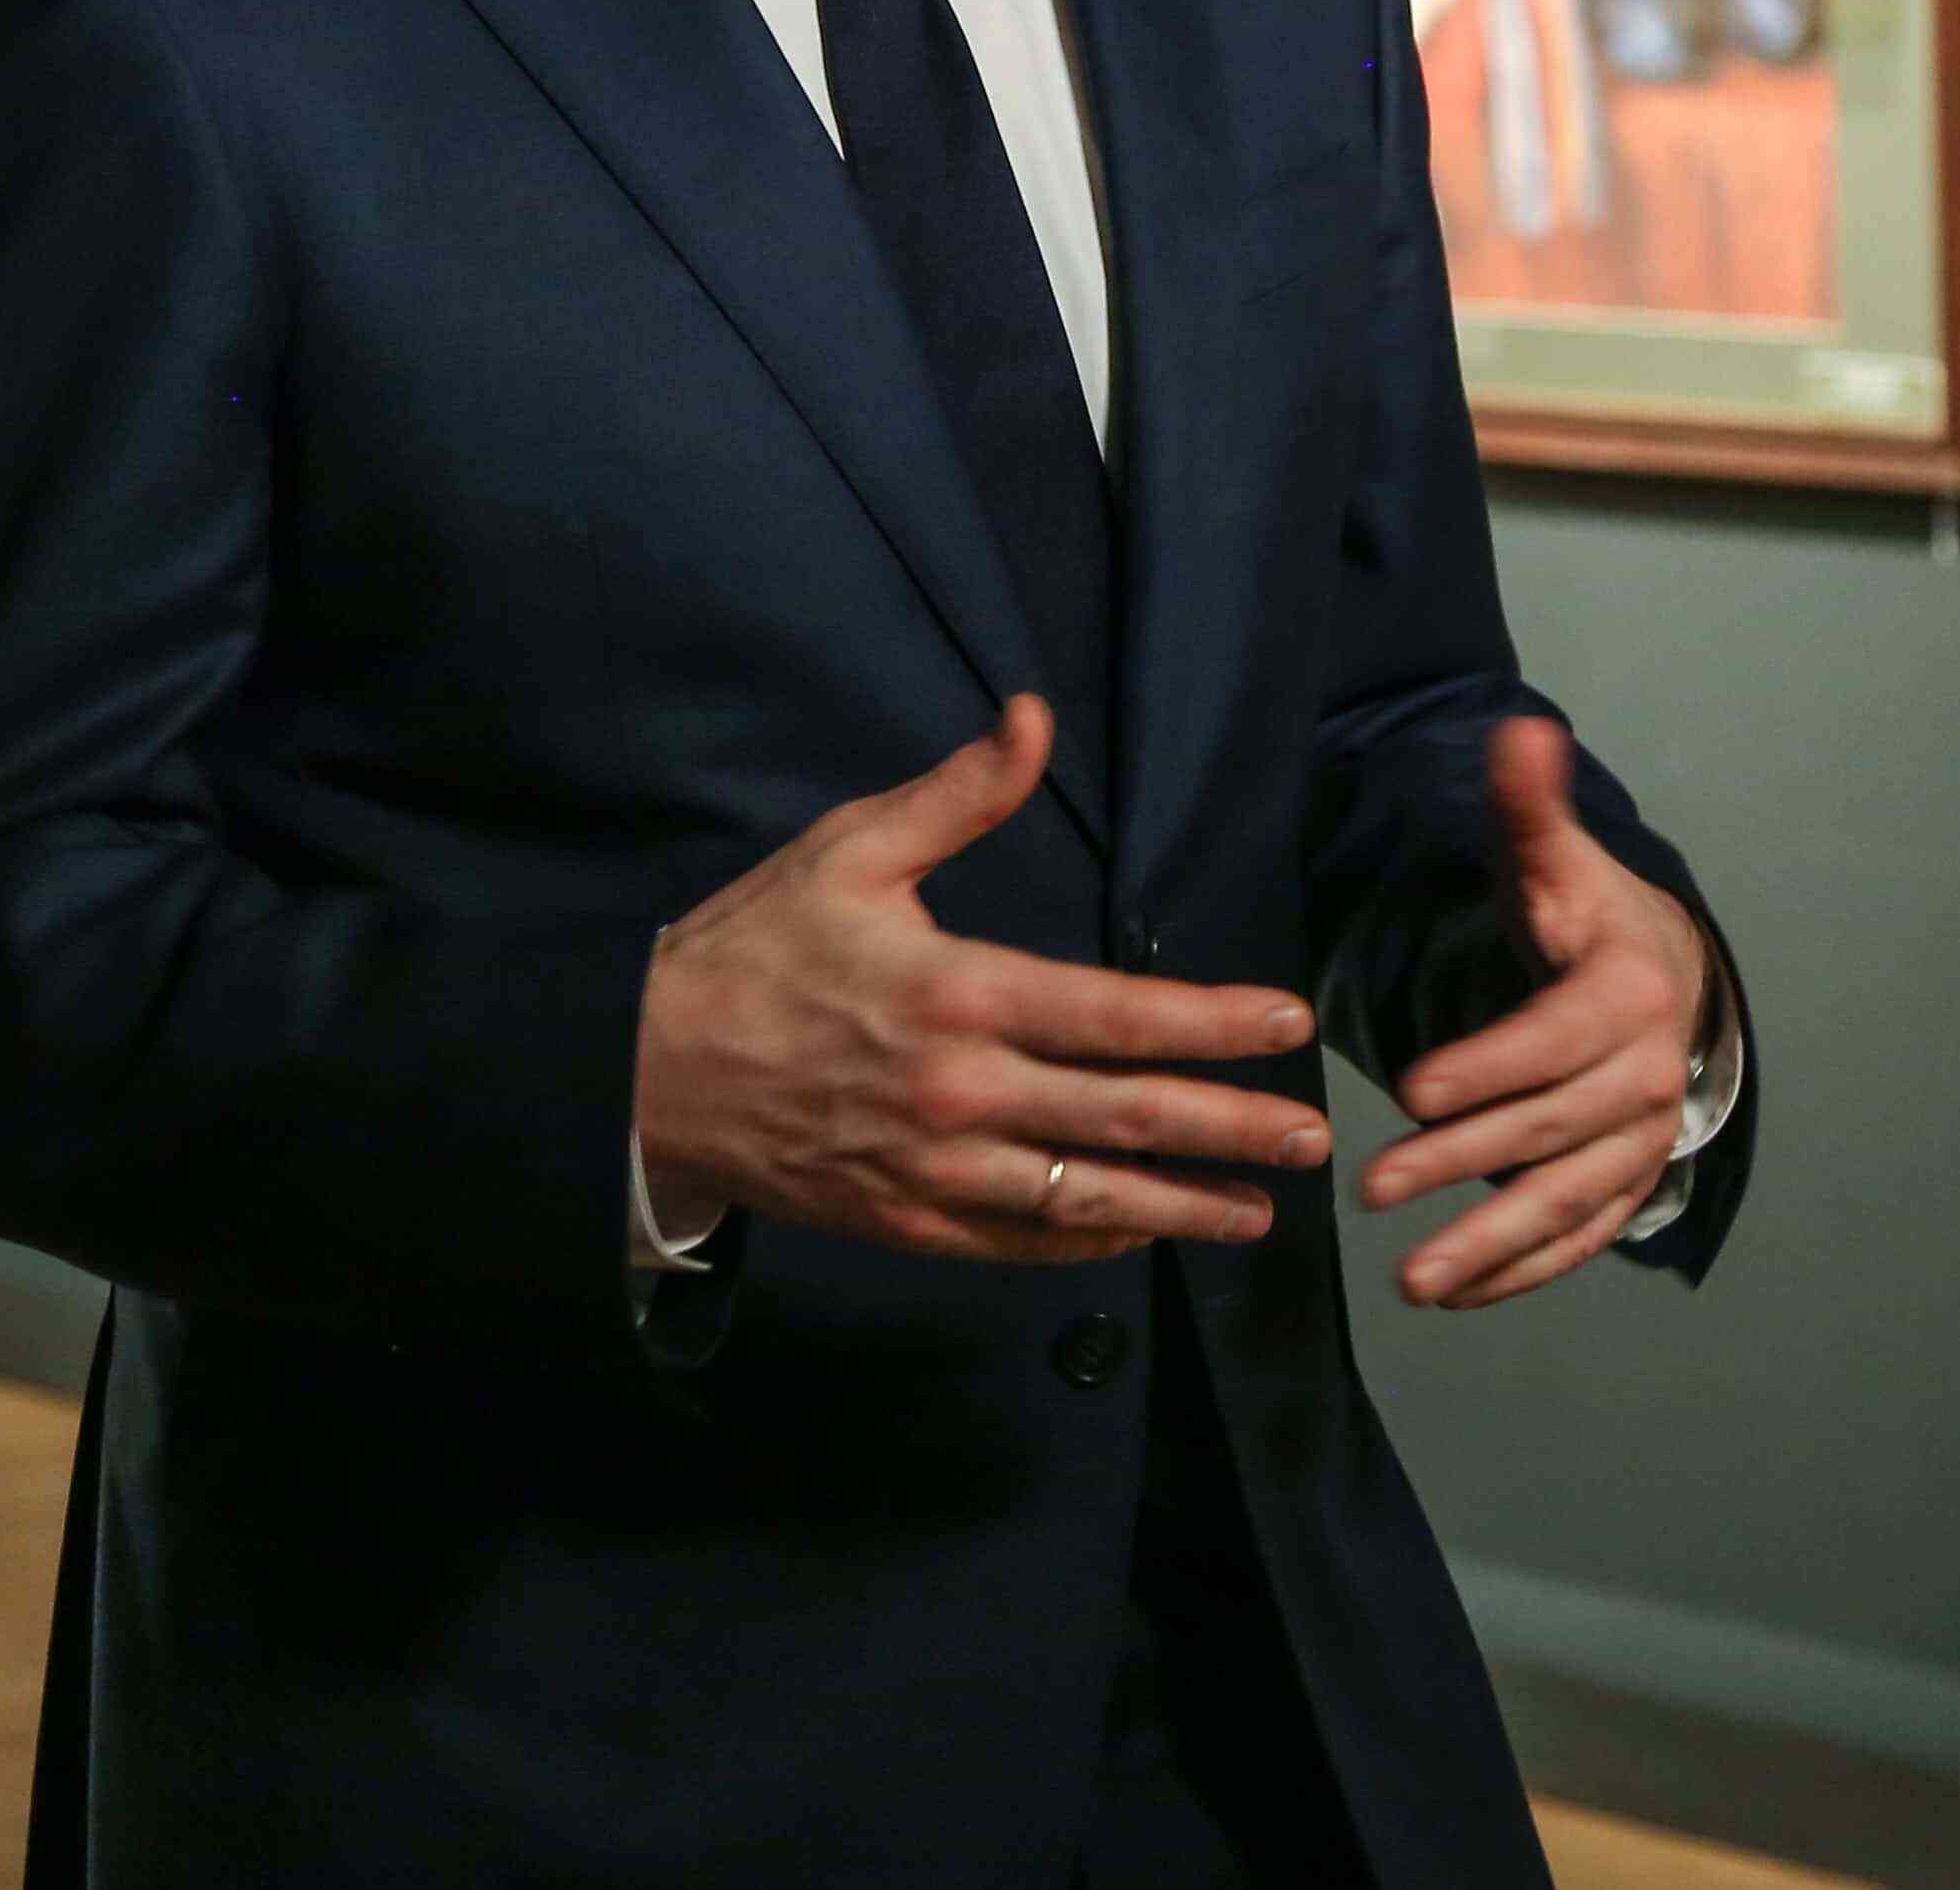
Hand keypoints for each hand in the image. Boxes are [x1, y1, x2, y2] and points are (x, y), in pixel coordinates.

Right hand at [634, 696, 1330, 1262]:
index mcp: (958, 992)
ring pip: (1086, 1198)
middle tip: (1314, 1140)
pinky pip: (1019, 1242)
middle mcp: (961, 1092)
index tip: (1288, 1023)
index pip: (1119, 1015)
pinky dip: (1088, 1241)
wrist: (646, 1071)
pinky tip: (1139, 1234)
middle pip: (1126, 1117)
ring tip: (1258, 1212)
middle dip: (1232, 1129)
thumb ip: (958, 795)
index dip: (1215, 1023)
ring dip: (1182, 1208)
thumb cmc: (752, 951)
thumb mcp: (849, 851)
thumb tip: (1035, 716)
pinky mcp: (906, 1223)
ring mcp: (935, 1170)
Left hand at [1362, 714, 1713, 1309]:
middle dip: (1461, 1164)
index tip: (1411, 1093)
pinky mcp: (1629, 1184)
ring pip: (1565, 1200)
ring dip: (1489, 1243)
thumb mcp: (1559, 860)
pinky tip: (1458, 1295)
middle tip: (1373, 1190)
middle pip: (1547, 1128)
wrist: (1670, 982)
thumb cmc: (1589, 919)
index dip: (1486, 1068)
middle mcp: (1646, 1077)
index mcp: (1626, 996)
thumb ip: (1530, 807)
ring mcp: (1642, 1140)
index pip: (1550, 1041)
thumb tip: (1523, 732)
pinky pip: (1581, 1237)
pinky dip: (1524, 1270)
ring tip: (1412, 1280)